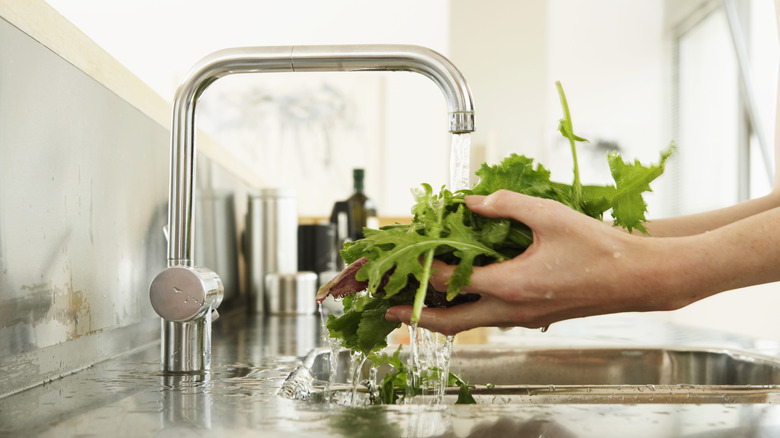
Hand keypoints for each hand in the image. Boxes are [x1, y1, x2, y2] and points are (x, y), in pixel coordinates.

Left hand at [385, 190, 693, 334]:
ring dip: (439, 315)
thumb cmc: (600, 247)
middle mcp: (511, 310)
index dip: (422, 268)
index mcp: (511, 285)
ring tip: (417, 302)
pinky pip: (488, 319)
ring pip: (468, 325)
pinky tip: (461, 293)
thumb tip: (469, 200)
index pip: (450, 281)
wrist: (639, 278)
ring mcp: (522, 319)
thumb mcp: (549, 215)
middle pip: (449, 323)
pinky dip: (465, 312)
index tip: (402, 257)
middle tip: (388, 310)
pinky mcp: (533, 318)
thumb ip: (504, 204)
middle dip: (415, 317)